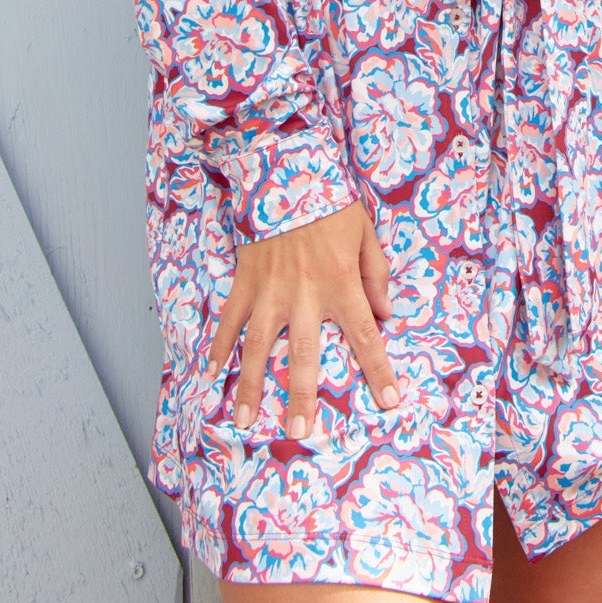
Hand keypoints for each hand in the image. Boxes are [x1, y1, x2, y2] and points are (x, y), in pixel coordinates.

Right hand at [205, 200, 398, 439]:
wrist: (286, 171)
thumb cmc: (330, 203)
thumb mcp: (365, 233)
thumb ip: (375, 275)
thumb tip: (386, 315)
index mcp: (341, 284)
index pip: (365, 335)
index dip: (379, 370)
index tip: (389, 401)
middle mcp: (305, 295)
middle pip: (305, 355)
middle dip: (303, 395)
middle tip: (301, 431)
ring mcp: (270, 292)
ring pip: (258, 348)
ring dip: (251, 386)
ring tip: (245, 419)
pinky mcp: (245, 283)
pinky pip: (228, 321)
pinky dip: (218, 347)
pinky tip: (211, 374)